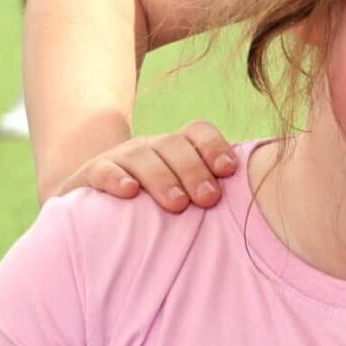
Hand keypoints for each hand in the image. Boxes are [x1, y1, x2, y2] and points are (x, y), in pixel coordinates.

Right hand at [53, 121, 239, 210]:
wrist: (89, 212)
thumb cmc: (150, 210)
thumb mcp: (180, 198)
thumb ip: (209, 198)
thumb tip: (257, 213)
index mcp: (175, 149)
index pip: (198, 132)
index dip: (214, 146)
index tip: (229, 171)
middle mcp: (148, 148)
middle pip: (174, 145)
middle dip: (194, 170)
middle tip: (209, 199)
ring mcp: (118, 159)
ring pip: (142, 157)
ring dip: (163, 178)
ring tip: (178, 204)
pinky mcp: (89, 176)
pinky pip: (103, 171)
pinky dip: (116, 179)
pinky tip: (129, 192)